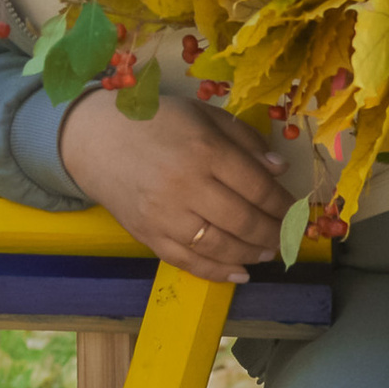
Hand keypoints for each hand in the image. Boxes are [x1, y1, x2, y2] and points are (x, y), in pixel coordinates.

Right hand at [58, 91, 292, 283]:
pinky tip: (239, 273)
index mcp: (204, 150)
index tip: (295, 210)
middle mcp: (186, 185)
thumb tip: (278, 169)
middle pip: (244, 221)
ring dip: (252, 254)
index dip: (284, 205)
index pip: (258, 188)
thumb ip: (243, 139)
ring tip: (267, 252)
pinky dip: (218, 272)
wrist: (93, 138)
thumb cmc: (153, 121)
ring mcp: (165, 214)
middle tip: (287, 236)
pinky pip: (188, 262)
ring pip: (221, 246)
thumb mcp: (201, 115)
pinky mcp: (148, 234)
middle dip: (273, 233)